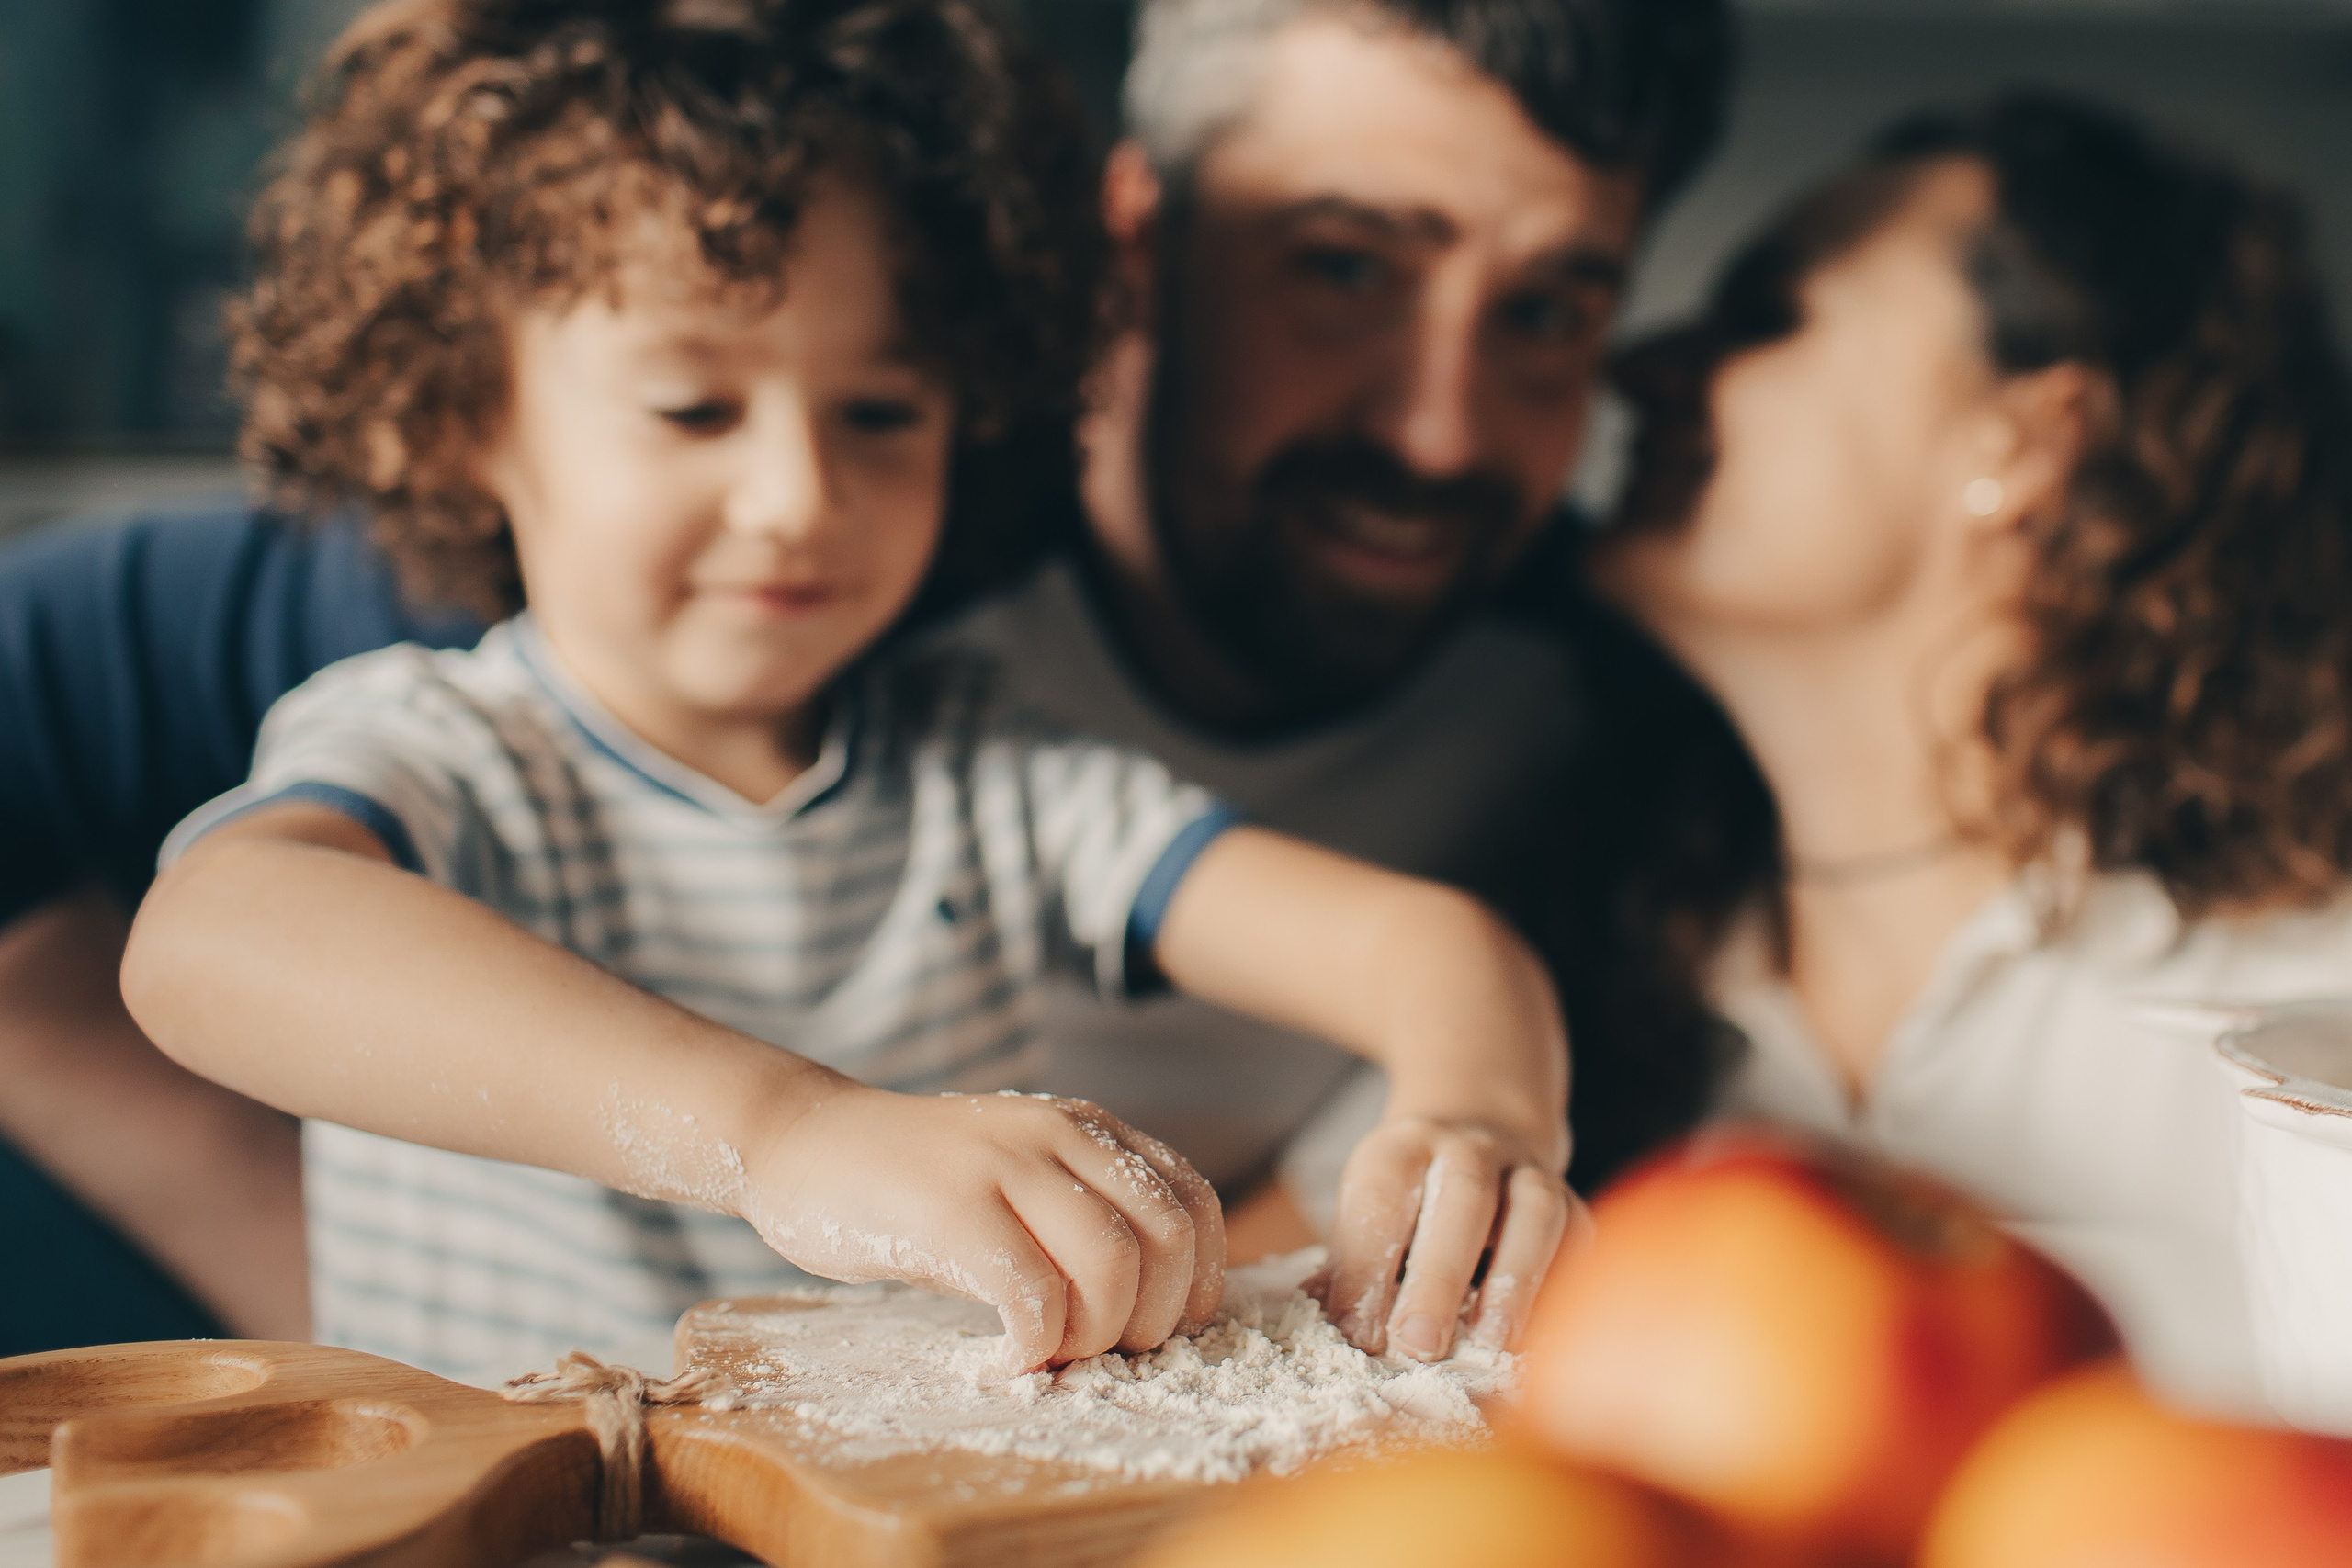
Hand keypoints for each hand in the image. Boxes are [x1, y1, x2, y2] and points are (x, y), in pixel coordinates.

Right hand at [739, 1083, 1224, 1371]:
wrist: (801, 1143)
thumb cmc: (911, 1183)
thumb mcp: (1017, 1179)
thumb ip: (1080, 1218)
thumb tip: (1152, 1307)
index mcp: (1087, 1128)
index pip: (1193, 1204)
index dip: (1197, 1283)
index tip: (1161, 1328)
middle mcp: (1059, 1133)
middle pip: (1167, 1240)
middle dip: (1152, 1319)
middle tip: (1100, 1350)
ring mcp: (1004, 1166)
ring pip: (1112, 1265)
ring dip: (1095, 1335)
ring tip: (1052, 1352)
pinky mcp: (951, 1210)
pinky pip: (1033, 1293)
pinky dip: (1036, 1345)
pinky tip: (1011, 1355)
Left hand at [1320, 1116, 1588, 1360]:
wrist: (1476, 1140)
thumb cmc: (1409, 1201)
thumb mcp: (1369, 1212)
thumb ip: (1352, 1266)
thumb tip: (1336, 1325)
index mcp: (1401, 1149)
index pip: (1382, 1202)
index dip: (1367, 1269)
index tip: (1359, 1335)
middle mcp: (1468, 1148)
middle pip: (1462, 1199)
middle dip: (1440, 1275)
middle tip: (1419, 1342)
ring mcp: (1526, 1170)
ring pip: (1534, 1212)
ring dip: (1515, 1281)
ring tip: (1492, 1342)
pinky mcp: (1570, 1202)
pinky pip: (1576, 1239)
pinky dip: (1561, 1288)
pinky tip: (1540, 1336)